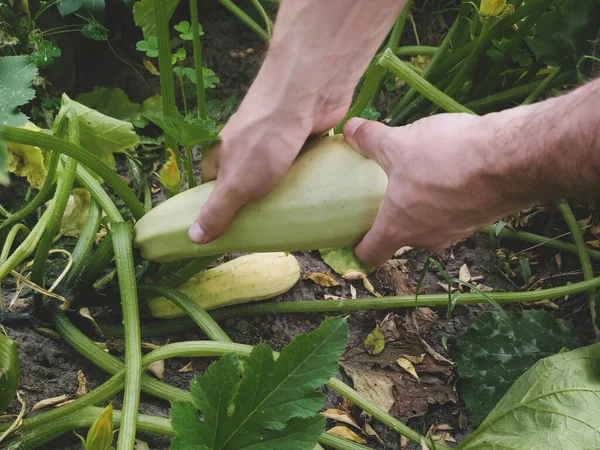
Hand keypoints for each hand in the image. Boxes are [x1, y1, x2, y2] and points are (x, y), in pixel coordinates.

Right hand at [188, 77, 349, 243]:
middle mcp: (247, 144)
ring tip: (292, 215)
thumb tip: (193, 237)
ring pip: (276, 172)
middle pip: (246, 179)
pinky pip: (302, 163)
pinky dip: (307, 176)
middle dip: (254, 201)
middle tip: (265, 226)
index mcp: (224, 152)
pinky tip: (315, 192)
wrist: (306, 95)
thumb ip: (217, 210)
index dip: (218, 206)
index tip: (228, 230)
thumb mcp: (236, 184)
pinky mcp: (303, 135)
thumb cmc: (265, 140)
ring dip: (282, 189)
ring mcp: (276, 139)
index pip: (212, 183)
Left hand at [342, 114, 534, 265]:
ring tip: (420, 178)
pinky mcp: (482, 218)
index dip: (360, 249)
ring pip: (431, 224)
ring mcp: (457, 231)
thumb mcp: (398, 143)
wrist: (509, 160)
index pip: (371, 254)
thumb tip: (349, 129)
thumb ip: (370, 139)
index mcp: (398, 228)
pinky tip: (452, 170)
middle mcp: (427, 238)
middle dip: (394, 219)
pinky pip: (456, 211)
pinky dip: (449, 197)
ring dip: (424, 207)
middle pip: (402, 237)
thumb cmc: (443, 159)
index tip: (354, 240)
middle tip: (386, 195)